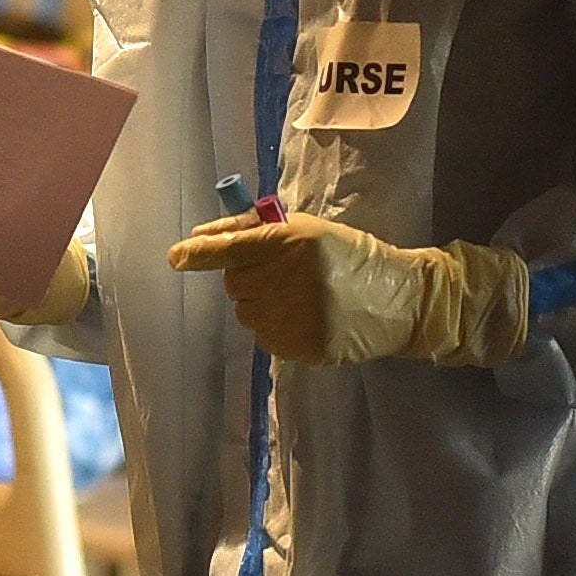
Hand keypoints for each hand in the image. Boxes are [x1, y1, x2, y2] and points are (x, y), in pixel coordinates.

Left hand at [164, 211, 526, 368]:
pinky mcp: (299, 346)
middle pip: (234, 282)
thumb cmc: (351, 256)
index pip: (233, 246)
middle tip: (281, 274)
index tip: (176, 257)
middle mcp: (288, 278)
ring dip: (260, 303)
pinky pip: (263, 336)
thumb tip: (202, 239)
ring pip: (245, 312)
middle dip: (248, 277)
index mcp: (292, 241)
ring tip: (298, 297)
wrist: (398, 300)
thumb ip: (257, 230)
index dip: (201, 252)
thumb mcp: (310, 230)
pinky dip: (275, 327)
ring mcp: (293, 316)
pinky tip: (305, 318)